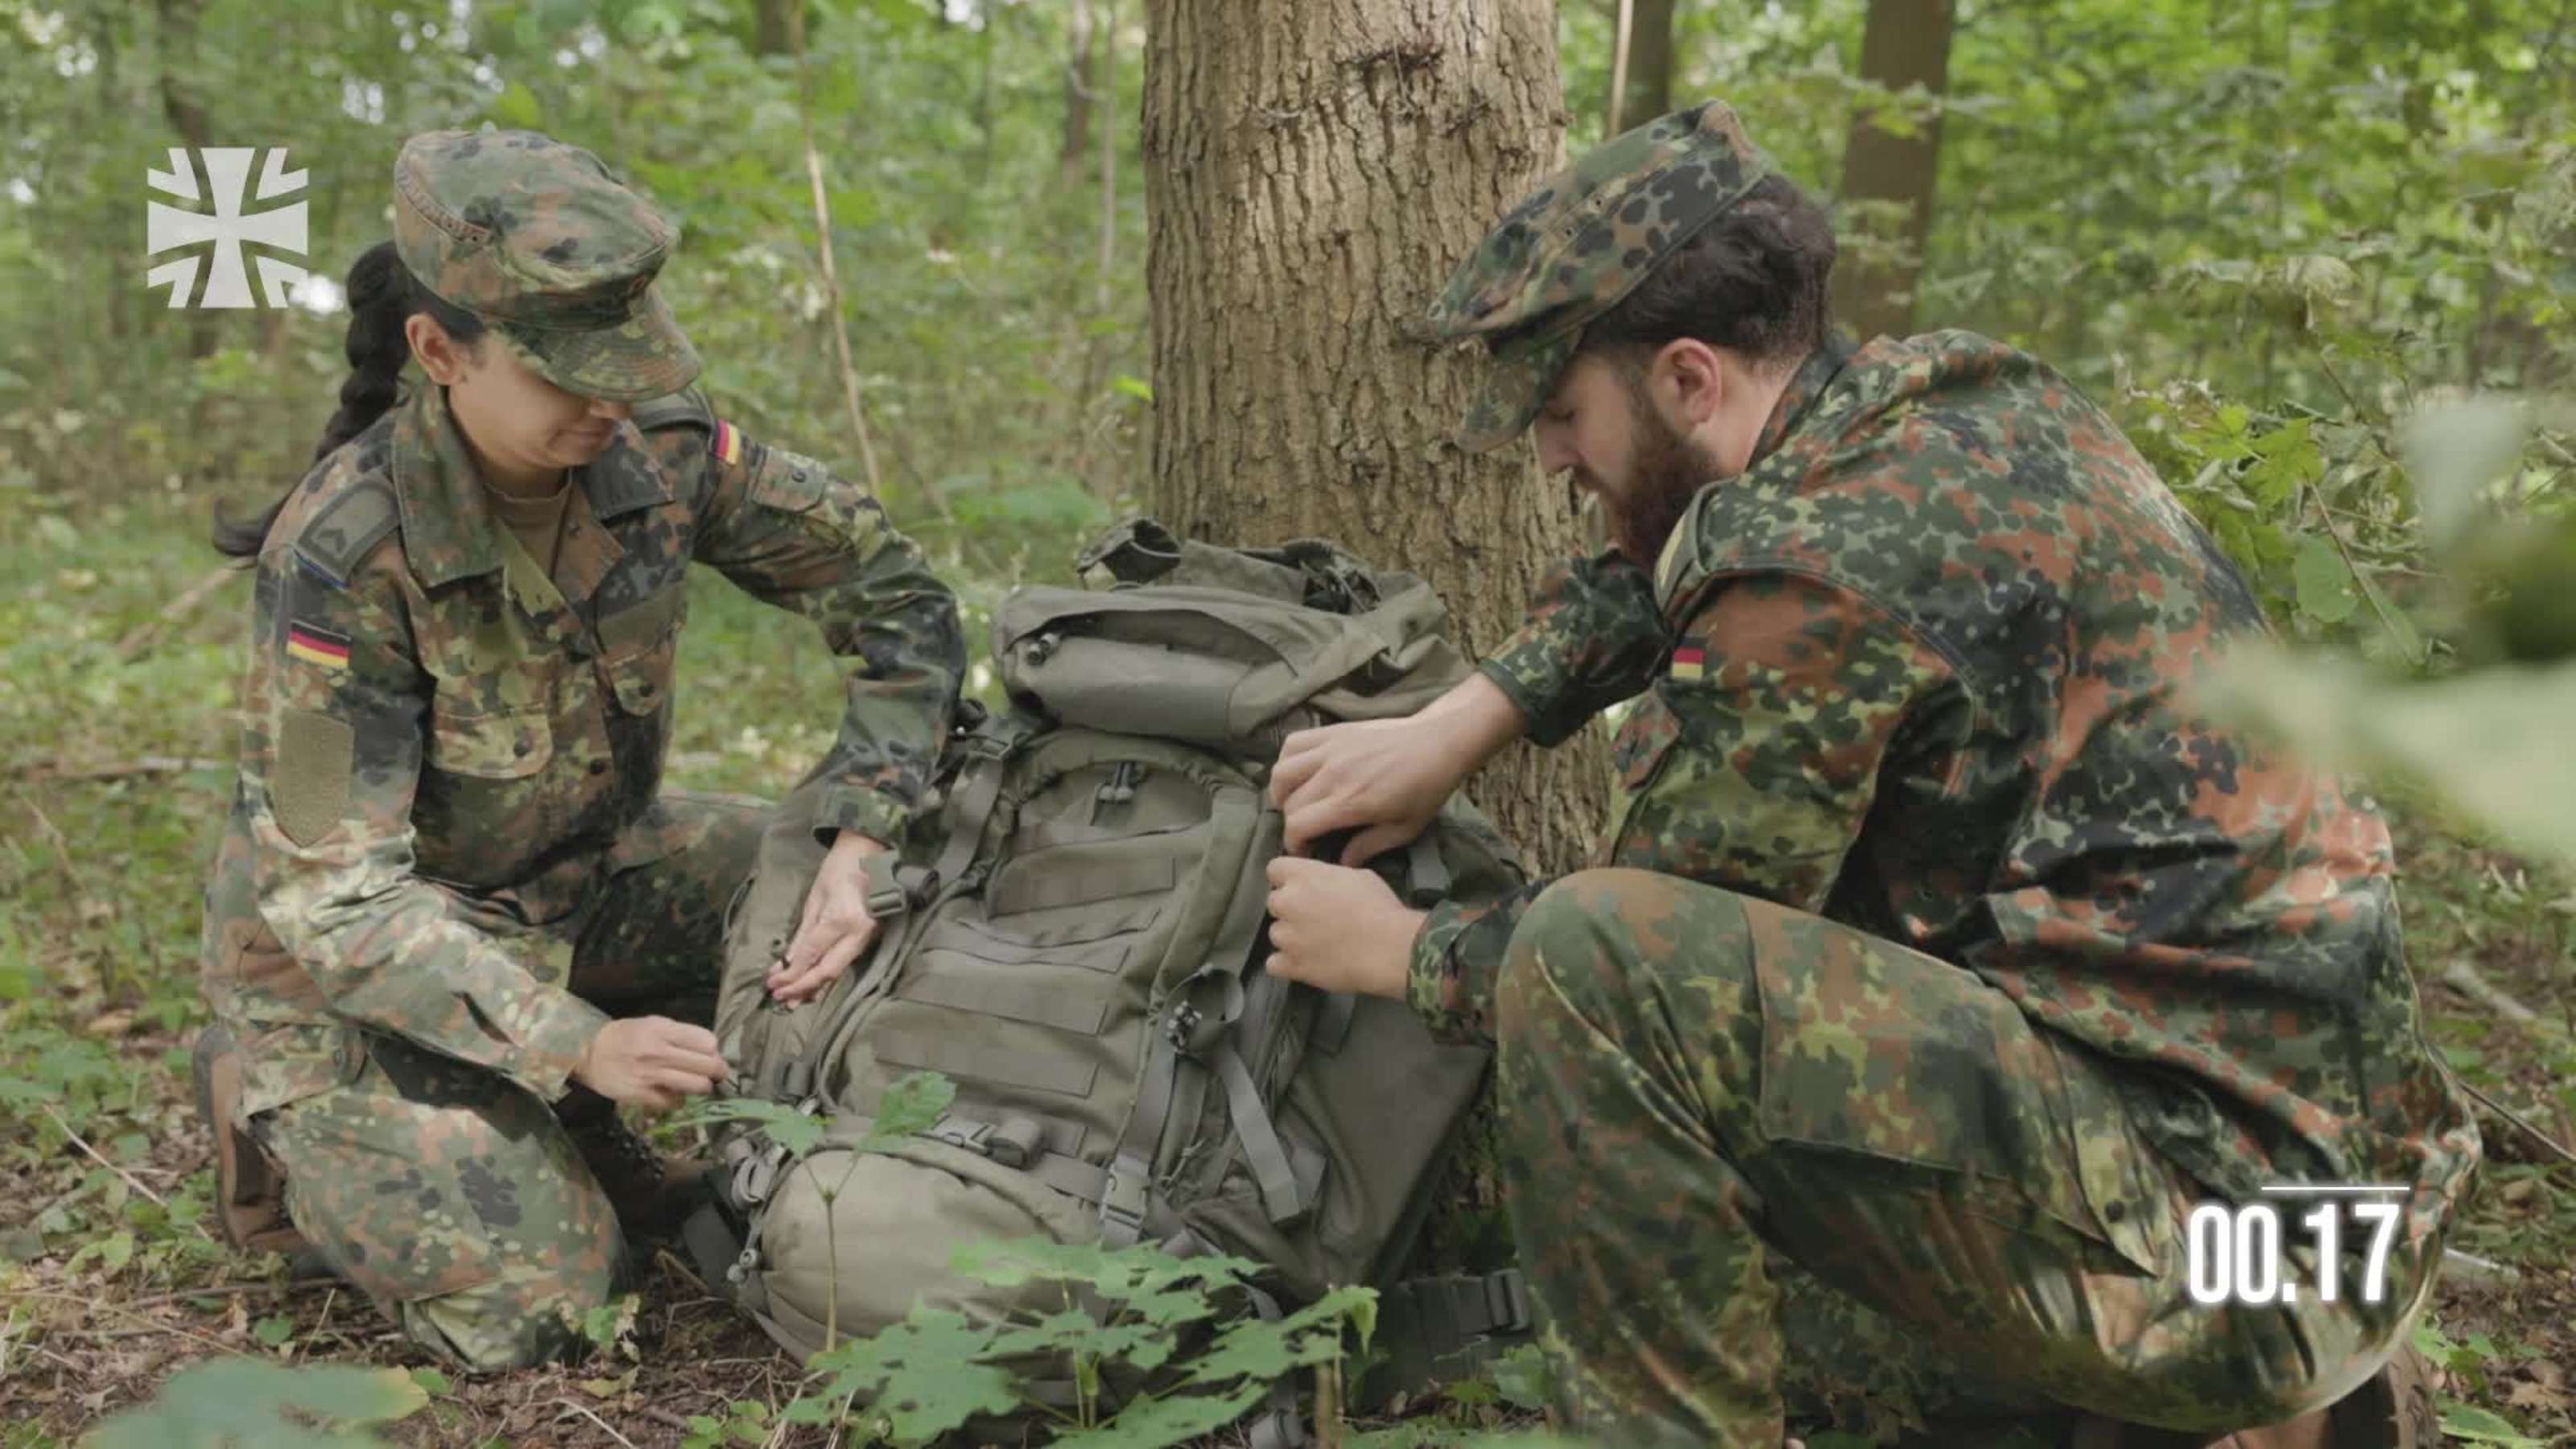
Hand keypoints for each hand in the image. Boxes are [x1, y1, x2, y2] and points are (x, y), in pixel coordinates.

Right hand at [571, 1016, 727, 1113]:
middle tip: (713, 1074)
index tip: (711, 1056)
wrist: (589, 1052)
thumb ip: (681, 1034)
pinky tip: (671, 1093)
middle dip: (717, 1072)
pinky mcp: (641, 1095)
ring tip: (696, 1085)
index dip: (714, 1051)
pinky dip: (678, 1100)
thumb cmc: (626, 1036)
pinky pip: (675, 1102)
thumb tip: (711, 1050)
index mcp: (664, 1030)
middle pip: (709, 1066)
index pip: (708, 1042)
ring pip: (697, 1086)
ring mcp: (651, 1075)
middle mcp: (659, 1052)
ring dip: (702, 1087)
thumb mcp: (653, 1024)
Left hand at [772, 832, 888, 1004]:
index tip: (771, 983)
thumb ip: (803, 934)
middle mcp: (857, 934)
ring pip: (838, 971)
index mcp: (840, 919)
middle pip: (827, 970)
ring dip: (815, 987)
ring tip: (793, 1001)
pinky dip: (829, 977)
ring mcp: (867, 938)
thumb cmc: (838, 870)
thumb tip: (786, 962)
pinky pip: (846, 963)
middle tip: (779, 998)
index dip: (790, 972)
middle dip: (802, 986)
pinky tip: (815, 989)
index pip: (811, 954)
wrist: (870, 855)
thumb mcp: (815, 899)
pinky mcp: (869, 939)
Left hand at [1262, 857, 1423, 998]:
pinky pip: (1274, 964)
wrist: (1387, 948)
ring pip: (1276, 934)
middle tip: (1316, 918)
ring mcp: (1286, 936)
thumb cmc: (1380, 908)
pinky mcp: (1291, 965)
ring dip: (1291, 938)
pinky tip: (1305, 963)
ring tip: (1317, 945)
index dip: (1288, 879)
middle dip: (1291, 909)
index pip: (1275, 869)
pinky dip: (1286, 964)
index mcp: (1302, 875)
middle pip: (1274, 903)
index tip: (1302, 887)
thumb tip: (1326, 886)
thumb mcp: (1359, 877)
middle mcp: (1287, 902)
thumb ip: (1330, 878)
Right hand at [1270, 673, 1522, 864]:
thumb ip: (1368, 847)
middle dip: (1292, 824)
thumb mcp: (1404, 829)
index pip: (1297, 826)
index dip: (1295, 844)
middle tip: (1307, 831)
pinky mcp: (1333, 731)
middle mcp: (1332, 774)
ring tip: (1295, 801)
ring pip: (1282, 772)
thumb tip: (1341, 862)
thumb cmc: (1426, 789)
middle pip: (1289, 803)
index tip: (1306, 851)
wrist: (1438, 742)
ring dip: (1282, 792)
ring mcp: (1330, 749)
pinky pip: (1293, 743)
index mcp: (1349, 802)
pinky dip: (1288, 759)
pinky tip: (1300, 771)